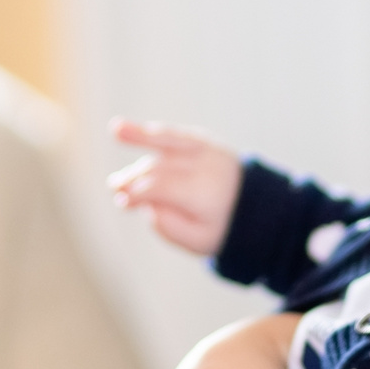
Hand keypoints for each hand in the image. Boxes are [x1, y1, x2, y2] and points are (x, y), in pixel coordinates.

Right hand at [109, 119, 243, 255]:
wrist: (254, 208)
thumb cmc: (219, 226)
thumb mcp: (198, 241)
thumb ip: (170, 227)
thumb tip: (147, 206)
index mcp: (206, 194)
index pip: (163, 187)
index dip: (139, 193)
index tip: (122, 202)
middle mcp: (208, 167)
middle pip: (161, 168)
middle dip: (135, 176)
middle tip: (115, 187)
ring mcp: (208, 151)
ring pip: (168, 142)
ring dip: (139, 138)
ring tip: (116, 133)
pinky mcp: (205, 142)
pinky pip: (175, 134)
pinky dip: (151, 132)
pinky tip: (123, 127)